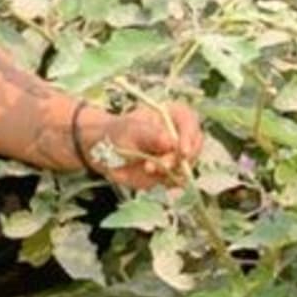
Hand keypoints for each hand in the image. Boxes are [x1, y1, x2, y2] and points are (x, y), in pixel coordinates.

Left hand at [80, 102, 202, 190]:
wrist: (103, 151)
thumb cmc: (117, 132)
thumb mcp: (129, 129)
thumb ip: (149, 135)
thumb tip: (170, 142)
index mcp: (172, 116)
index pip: (190, 121)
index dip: (189, 136)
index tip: (183, 151)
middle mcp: (179, 136)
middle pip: (193, 147)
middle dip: (178, 159)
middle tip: (158, 166)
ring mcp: (176, 156)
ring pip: (184, 166)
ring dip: (168, 172)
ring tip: (145, 169)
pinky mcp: (169, 173)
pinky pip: (172, 180)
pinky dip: (161, 181)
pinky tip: (145, 175)